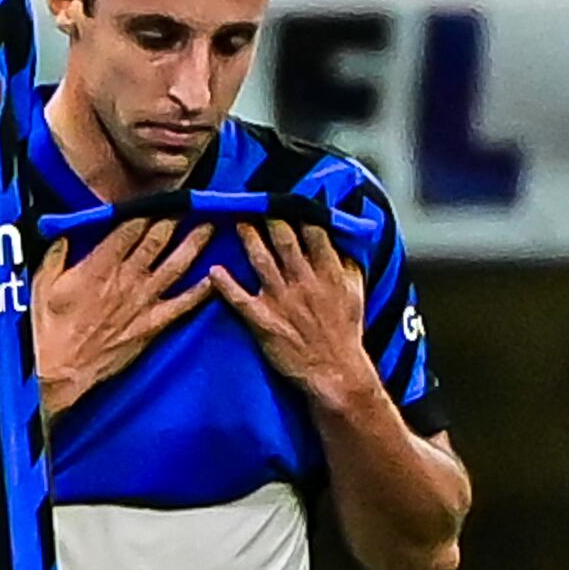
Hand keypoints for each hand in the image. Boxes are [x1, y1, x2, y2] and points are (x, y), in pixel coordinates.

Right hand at [32, 218, 215, 413]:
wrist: (62, 371)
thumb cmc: (49, 329)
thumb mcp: (42, 286)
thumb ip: (56, 256)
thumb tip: (63, 235)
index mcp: (100, 266)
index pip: (129, 228)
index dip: (145, 209)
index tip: (155, 198)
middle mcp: (127, 279)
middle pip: (157, 240)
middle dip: (174, 218)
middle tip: (189, 203)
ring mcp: (143, 301)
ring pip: (176, 265)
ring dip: (194, 243)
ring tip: (209, 225)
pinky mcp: (152, 323)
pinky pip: (182, 304)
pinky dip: (201, 291)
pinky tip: (215, 277)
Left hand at [208, 211, 373, 399]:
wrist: (335, 372)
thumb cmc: (346, 333)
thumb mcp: (355, 293)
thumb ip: (347, 264)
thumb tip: (343, 240)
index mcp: (328, 273)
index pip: (314, 232)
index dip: (300, 211)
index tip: (288, 198)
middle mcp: (304, 282)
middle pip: (284, 240)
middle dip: (270, 218)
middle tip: (256, 201)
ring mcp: (282, 301)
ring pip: (261, 262)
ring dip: (247, 239)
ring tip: (237, 222)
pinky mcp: (263, 321)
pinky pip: (240, 299)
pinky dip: (225, 284)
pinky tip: (213, 270)